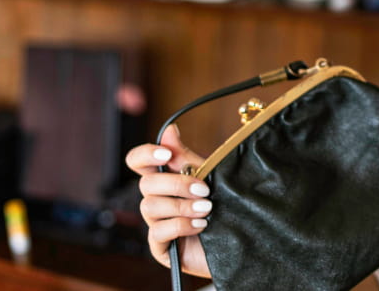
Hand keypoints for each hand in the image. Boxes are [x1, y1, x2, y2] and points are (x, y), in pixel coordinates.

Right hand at [124, 124, 210, 277]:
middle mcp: (156, 201)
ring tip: (207, 209)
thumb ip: (186, 158)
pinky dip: (181, 226)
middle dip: (176, 184)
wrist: (241, 240)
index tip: (166, 154)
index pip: (137, 162)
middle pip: (146, 184)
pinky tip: (201, 225)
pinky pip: (158, 232)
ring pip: (150, 207)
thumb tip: (169, 129)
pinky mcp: (161, 248)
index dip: (145, 154)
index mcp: (164, 180)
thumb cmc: (223, 207)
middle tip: (204, 190)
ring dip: (181, 206)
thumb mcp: (209, 178)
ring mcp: (156, 225)